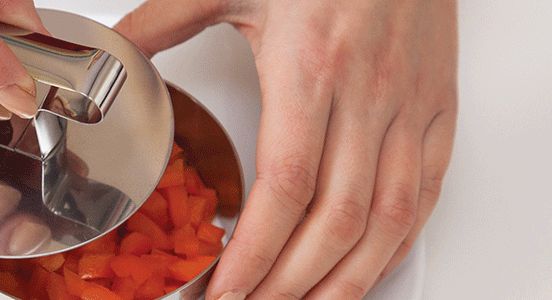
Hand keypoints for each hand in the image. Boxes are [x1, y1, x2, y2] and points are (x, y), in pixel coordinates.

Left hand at [115, 0, 457, 297]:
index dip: (256, 252)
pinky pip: (427, 188)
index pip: (285, 187)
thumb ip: (162, 24)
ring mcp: (412, 104)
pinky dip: (400, 240)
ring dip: (350, 278)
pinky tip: (371, 264)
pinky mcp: (440, 104)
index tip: (226, 289)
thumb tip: (111, 62)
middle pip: (336, 219)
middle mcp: (368, 94)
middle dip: (292, 281)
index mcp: (310, 67)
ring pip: (389, 218)